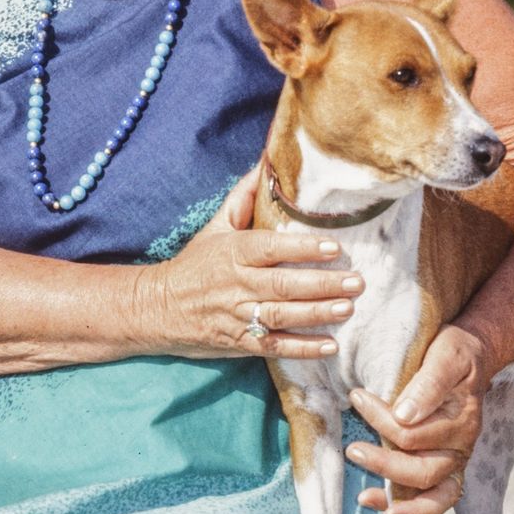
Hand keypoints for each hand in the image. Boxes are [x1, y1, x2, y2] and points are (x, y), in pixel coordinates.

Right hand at [129, 163, 363, 359]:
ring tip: (348, 308)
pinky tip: (330, 346)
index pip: (271, 248)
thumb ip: (243, 198)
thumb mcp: (215, 228)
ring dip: (317, 313)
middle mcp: (237, 284)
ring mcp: (238, 315)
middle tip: (356, 281)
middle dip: (322, 284)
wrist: (157, 308)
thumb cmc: (194, 265)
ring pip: (283, 315)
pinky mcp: (240, 342)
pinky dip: (302, 348)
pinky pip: (275, 346)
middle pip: (284, 285)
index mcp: (234, 252)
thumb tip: (266, 165)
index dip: (302, 249)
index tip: (333, 248)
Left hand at [345, 324, 489, 513]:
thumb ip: (429, 384)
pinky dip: (409, 510)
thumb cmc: (454, 354)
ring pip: (436, 497)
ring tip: (365, 498)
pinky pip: (432, 500)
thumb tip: (404, 414)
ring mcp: (453, 462)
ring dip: (402, 503)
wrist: (471, 355)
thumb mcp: (446, 356)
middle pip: (425, 471)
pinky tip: (379, 506)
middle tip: (352, 450)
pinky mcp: (444, 470)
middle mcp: (460, 448)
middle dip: (385, 465)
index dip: (383, 420)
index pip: (416, 433)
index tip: (358, 397)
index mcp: (462, 421)